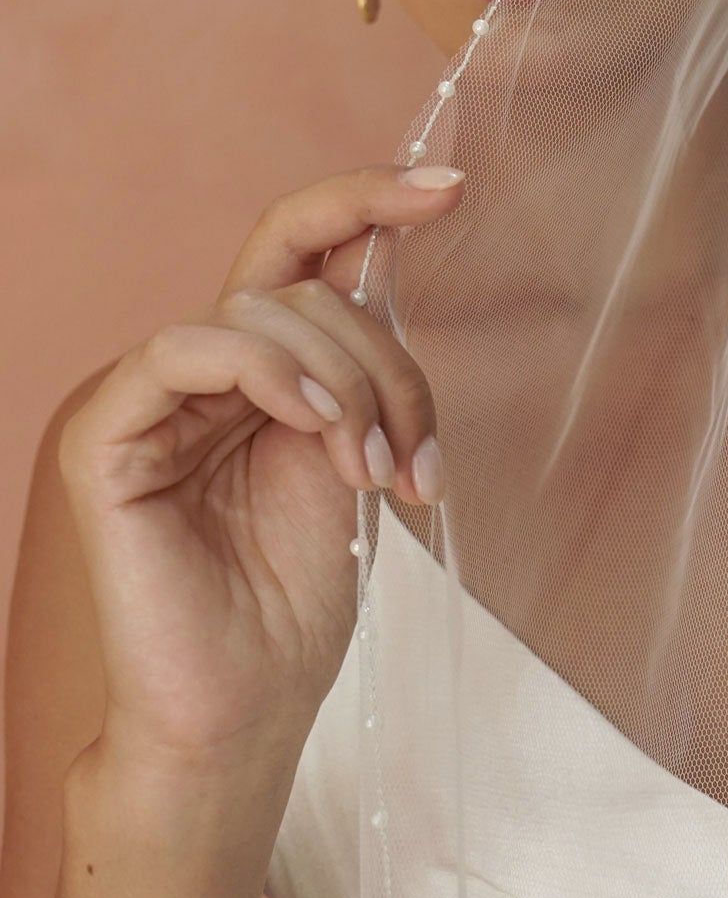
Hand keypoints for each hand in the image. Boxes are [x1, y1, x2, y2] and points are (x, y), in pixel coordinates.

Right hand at [57, 162, 465, 772]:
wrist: (249, 709)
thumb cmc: (300, 599)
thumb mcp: (357, 458)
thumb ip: (362, 371)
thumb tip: (391, 267)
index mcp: (264, 370)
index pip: (303, 249)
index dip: (366, 201)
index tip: (449, 188)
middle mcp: (206, 371)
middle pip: (306, 289)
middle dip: (384, 362)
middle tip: (417, 460)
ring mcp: (152, 399)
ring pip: (262, 314)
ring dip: (344, 385)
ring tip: (371, 474)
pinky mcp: (108, 437)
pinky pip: (186, 349)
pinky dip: (266, 374)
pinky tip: (313, 426)